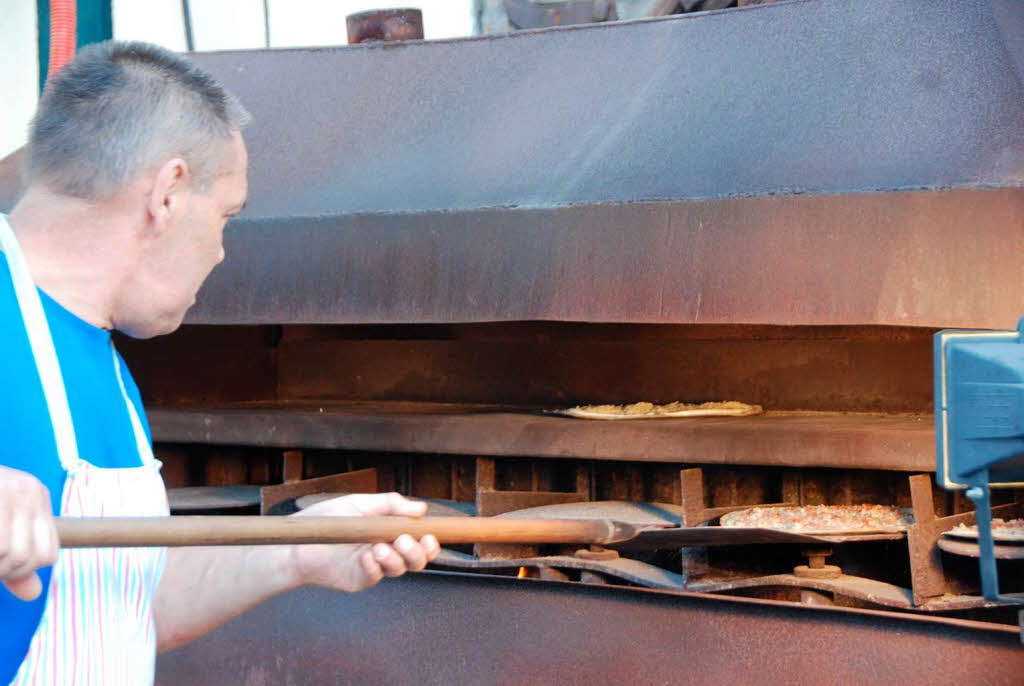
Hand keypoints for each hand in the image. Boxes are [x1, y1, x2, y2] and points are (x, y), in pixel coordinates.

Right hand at [0, 466, 58, 600]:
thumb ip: (14, 560)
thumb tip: (34, 594)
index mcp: (37, 497)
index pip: (49, 554)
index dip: (22, 570)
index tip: (0, 566)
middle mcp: (29, 490)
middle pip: (27, 557)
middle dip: (0, 570)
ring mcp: (9, 489)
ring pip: (8, 553)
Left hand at [288, 492, 439, 592]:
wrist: (294, 540)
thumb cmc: (326, 520)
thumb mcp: (360, 504)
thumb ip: (390, 505)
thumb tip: (421, 509)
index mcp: (389, 533)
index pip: (419, 542)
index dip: (430, 543)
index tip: (431, 536)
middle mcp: (385, 552)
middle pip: (416, 561)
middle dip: (417, 553)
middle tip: (405, 541)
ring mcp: (372, 568)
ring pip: (398, 569)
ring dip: (395, 558)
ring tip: (378, 546)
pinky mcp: (358, 580)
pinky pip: (374, 576)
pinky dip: (374, 566)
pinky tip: (366, 555)